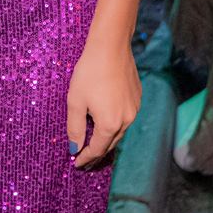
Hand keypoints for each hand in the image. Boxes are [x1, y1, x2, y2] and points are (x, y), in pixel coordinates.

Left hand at [66, 38, 140, 169]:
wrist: (111, 48)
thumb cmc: (89, 73)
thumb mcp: (75, 101)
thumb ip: (74, 128)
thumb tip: (74, 148)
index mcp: (109, 124)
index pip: (97, 149)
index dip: (86, 158)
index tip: (77, 165)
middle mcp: (126, 120)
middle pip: (110, 144)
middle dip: (97, 153)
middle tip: (86, 160)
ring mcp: (134, 109)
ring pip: (119, 131)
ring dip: (107, 139)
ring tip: (96, 144)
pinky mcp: (138, 98)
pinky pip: (125, 118)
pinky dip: (115, 125)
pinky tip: (107, 122)